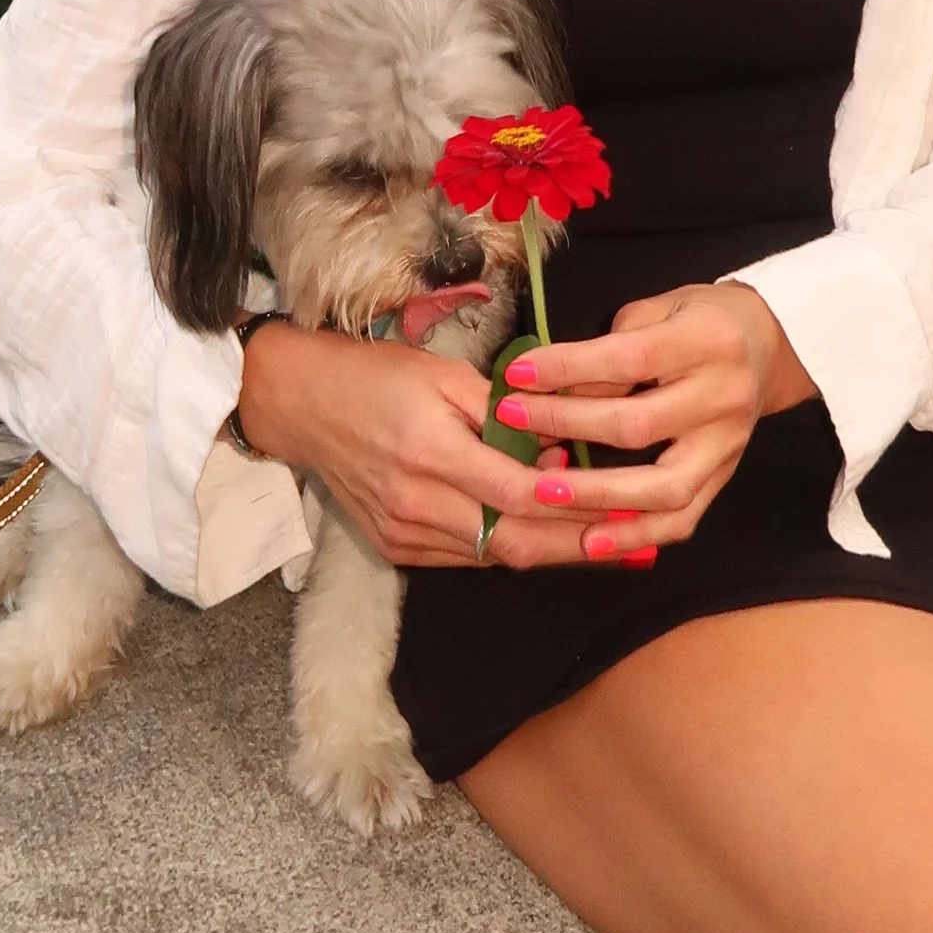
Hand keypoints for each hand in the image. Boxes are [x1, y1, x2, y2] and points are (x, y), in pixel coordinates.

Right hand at [232, 320, 625, 571]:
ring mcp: (402, 532)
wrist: (300, 403)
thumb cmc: (375, 375)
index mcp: (429, 451)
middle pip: (511, 541)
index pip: (517, 492)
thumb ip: (501, 413)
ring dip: (548, 552)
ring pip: (491, 558)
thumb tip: (555, 449)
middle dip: (576, 546)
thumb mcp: (442, 374)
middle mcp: (415, 502)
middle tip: (632, 542)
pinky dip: (507, 549)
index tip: (623, 501)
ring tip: (604, 543)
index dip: (573, 503)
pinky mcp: (395, 547)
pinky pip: (465, 558)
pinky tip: (544, 538)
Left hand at [484, 283, 814, 559]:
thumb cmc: (698, 319)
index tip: (516, 374)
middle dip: (566, 425)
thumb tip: (552, 388)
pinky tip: (590, 540)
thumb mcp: (659, 306)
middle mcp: (724, 397)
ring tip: (542, 492)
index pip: (629, 359)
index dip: (568, 369)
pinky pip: (682, 520)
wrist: (767, 344)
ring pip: (663, 487)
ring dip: (597, 494)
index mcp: (709, 341)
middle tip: (512, 421)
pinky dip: (635, 535)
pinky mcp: (724, 478)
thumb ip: (612, 344)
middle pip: (638, 426)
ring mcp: (728, 446)